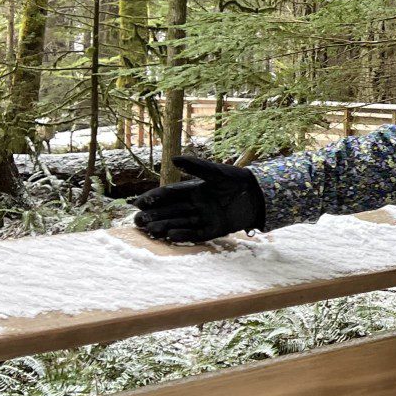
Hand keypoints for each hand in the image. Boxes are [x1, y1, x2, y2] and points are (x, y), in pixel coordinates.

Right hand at [127, 154, 265, 242]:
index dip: (152, 199)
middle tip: (136, 221)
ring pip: (179, 223)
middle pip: (170, 212)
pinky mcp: (214, 229)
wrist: (258, 195)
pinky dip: (183, 235)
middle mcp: (196, 205)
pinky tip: (170, 236)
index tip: (137, 203)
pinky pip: (195, 234)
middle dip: (153, 216)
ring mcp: (204, 218)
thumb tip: (174, 159)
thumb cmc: (236, 179)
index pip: (168, 195)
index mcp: (193, 190)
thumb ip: (195, 166)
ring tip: (149, 230)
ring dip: (164, 226)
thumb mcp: (214, 172)